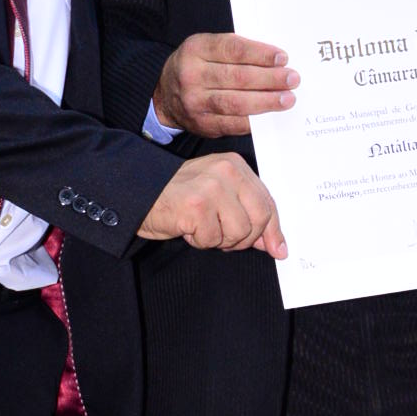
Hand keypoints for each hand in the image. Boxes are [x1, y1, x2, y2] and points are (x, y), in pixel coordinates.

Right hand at [138, 153, 286, 255]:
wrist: (138, 193)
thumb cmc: (179, 197)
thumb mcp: (219, 198)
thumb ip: (247, 214)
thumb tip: (275, 245)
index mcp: (235, 166)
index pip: (267, 202)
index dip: (273, 230)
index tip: (278, 249)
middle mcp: (226, 171)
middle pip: (259, 219)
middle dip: (244, 239)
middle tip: (223, 237)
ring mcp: (211, 187)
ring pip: (238, 233)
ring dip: (219, 240)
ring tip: (201, 227)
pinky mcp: (196, 206)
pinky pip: (212, 239)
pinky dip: (200, 241)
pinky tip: (187, 227)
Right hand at [156, 31, 297, 136]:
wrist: (165, 96)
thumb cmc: (196, 67)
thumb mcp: (207, 48)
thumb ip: (235, 50)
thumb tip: (274, 60)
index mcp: (196, 49)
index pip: (233, 49)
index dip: (260, 54)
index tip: (282, 58)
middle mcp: (192, 75)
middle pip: (237, 77)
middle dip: (269, 79)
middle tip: (292, 79)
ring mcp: (195, 102)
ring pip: (236, 102)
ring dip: (266, 101)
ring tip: (287, 99)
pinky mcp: (201, 124)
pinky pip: (232, 124)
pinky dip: (254, 120)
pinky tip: (270, 116)